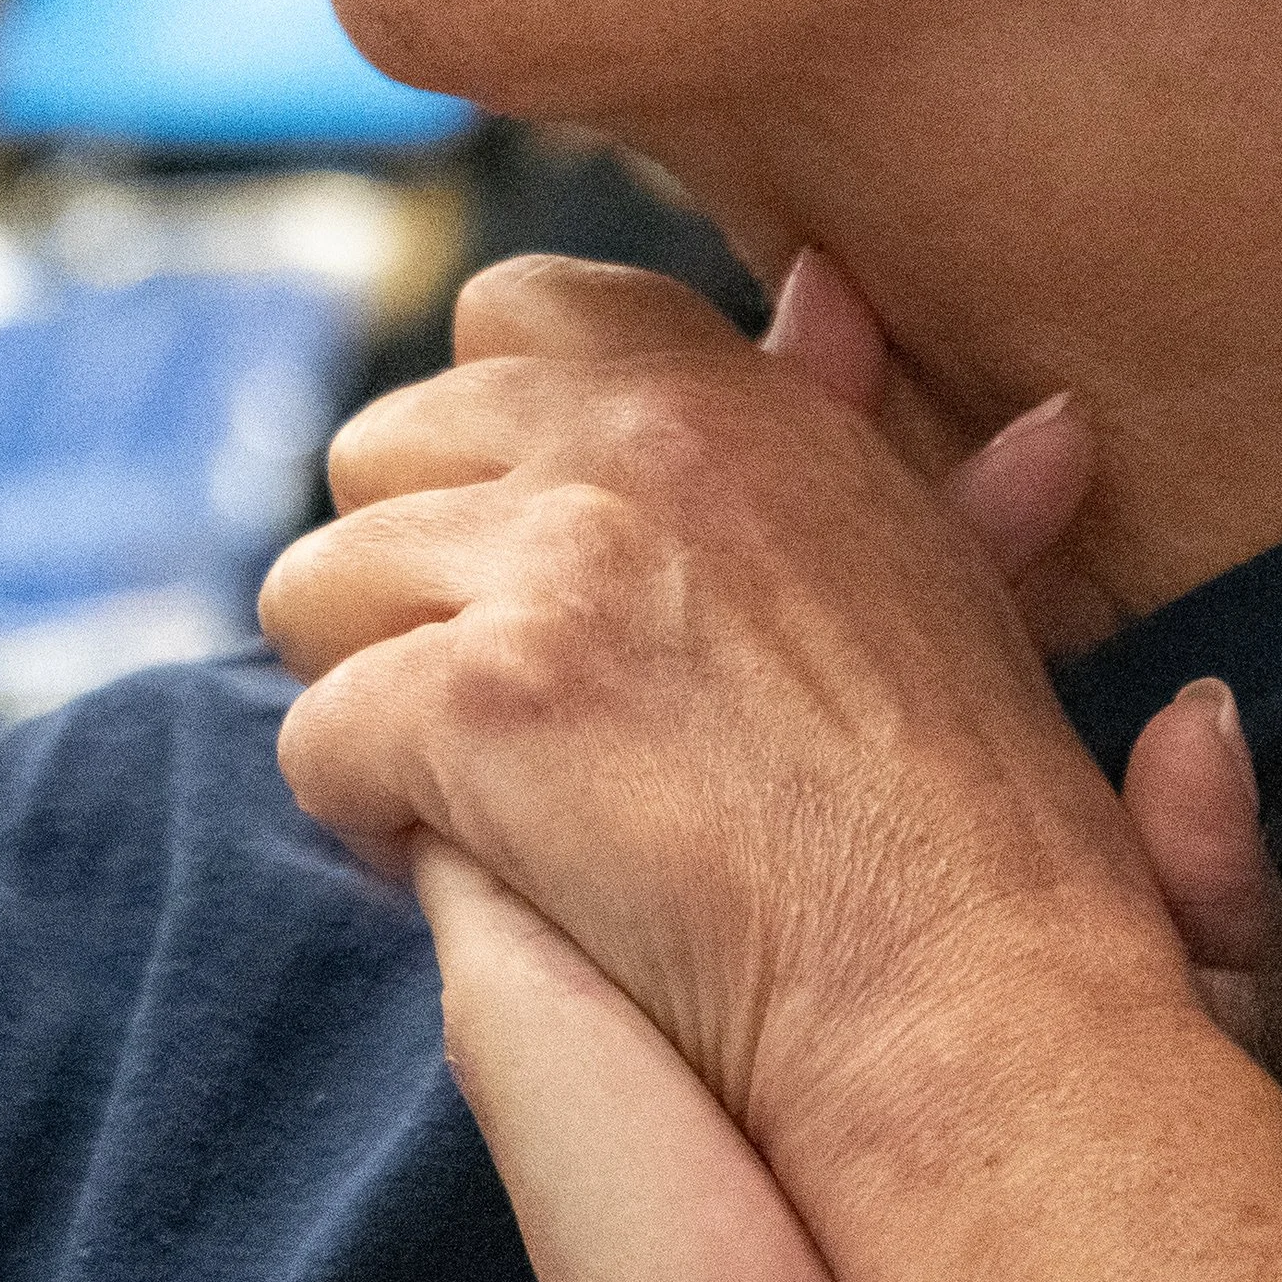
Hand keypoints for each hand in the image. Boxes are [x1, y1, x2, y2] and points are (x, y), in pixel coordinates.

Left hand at [369, 259, 1281, 1281]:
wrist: (968, 993)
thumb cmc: (969, 809)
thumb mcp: (923, 553)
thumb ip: (846, 410)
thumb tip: (816, 287)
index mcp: (735, 397)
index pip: (519, 309)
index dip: (492, 446)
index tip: (542, 566)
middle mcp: (640, 439)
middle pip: (379, 446)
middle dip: (412, 584)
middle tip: (516, 712)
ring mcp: (558, 561)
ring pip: (312, 591)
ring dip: (378, 705)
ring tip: (499, 802)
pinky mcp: (486, 701)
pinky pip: (315, 740)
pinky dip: (371, 829)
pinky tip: (485, 877)